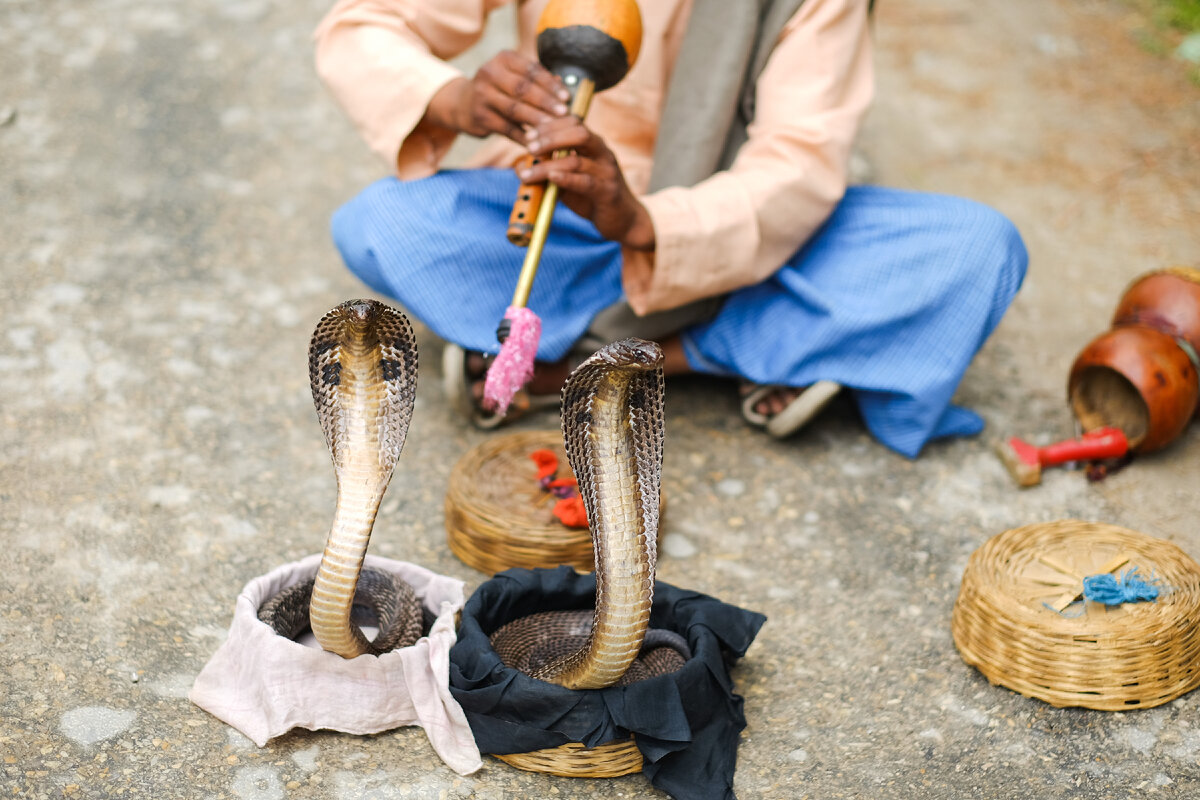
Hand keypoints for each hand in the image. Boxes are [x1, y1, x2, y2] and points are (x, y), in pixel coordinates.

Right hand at [425, 50, 569, 143]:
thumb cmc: (500, 89)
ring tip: (554, 129)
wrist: (464, 104)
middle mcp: (490, 73)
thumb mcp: (515, 77)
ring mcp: (482, 95)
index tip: (567, 97)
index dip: (550, 85)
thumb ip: (538, 80)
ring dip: (536, 120)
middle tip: (563, 113)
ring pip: (514, 109)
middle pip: (523, 89)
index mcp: (504, 59)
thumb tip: (563, 85)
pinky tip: (538, 142)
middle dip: (545, 102)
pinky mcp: (480, 116)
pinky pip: (507, 129)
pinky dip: (524, 137)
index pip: (531, 70)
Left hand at [519, 116, 654, 250]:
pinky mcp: (608, 192)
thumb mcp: (568, 182)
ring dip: (548, 166)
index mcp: (593, 145)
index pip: (574, 122)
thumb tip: (518, 167)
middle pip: (579, 133)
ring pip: (576, 160)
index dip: (550, 125)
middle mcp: (602, 153)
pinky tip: (551, 178)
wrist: (624, 222)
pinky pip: (586, 182)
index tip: (529, 134)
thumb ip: (547, 172)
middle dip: (551, 138)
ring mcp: (607, 172)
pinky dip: (567, 179)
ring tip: (528, 174)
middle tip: (529, 147)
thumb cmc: (593, 199)